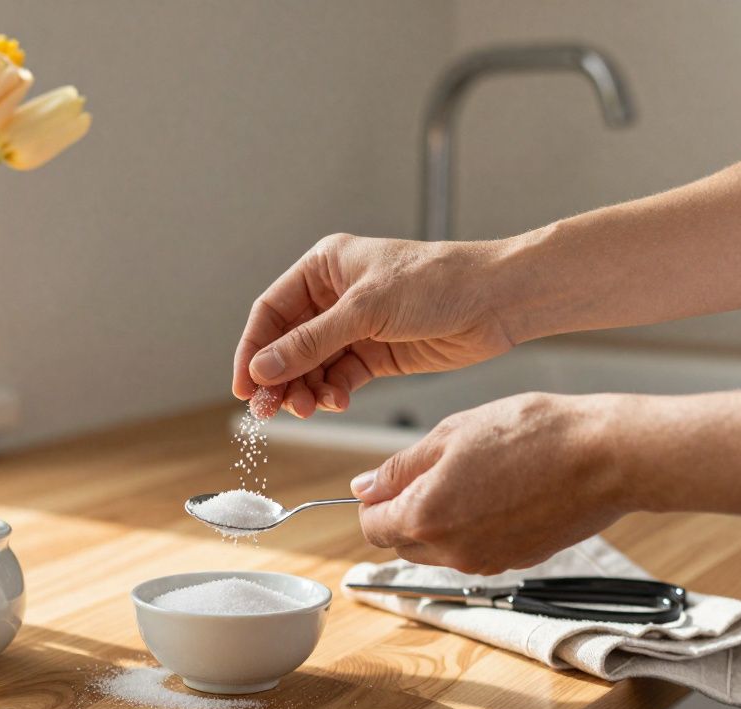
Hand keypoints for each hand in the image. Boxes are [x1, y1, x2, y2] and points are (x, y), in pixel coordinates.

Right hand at [232, 233, 514, 417]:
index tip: (244, 386)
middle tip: (271, 410)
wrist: (496, 300)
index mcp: (325, 267)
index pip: (272, 311)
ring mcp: (356, 326)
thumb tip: (262, 369)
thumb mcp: (366, 310)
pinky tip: (335, 402)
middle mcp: (335, 296)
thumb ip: (311, 343)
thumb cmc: (437, 282)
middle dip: (279, 377)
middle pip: (288, 343)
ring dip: (305, 389)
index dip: (253, 349)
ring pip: (312, 366)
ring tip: (308, 409)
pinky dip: (332, 393)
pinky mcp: (377, 354)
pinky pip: (340, 378)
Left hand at [355, 392, 629, 574]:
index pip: (371, 527)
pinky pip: (474, 550)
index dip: (373, 501)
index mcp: (425, 517)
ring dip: (439, 519)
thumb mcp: (451, 434)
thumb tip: (362, 488)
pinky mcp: (516, 561)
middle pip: (402, 542)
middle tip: (435, 469)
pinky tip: (499, 490)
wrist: (604, 456)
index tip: (391, 478)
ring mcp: (486, 561)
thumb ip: (400, 468)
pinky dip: (474, 526)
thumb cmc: (532, 434)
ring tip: (474, 475)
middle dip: (404, 511)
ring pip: (438, 549)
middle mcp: (452, 551)